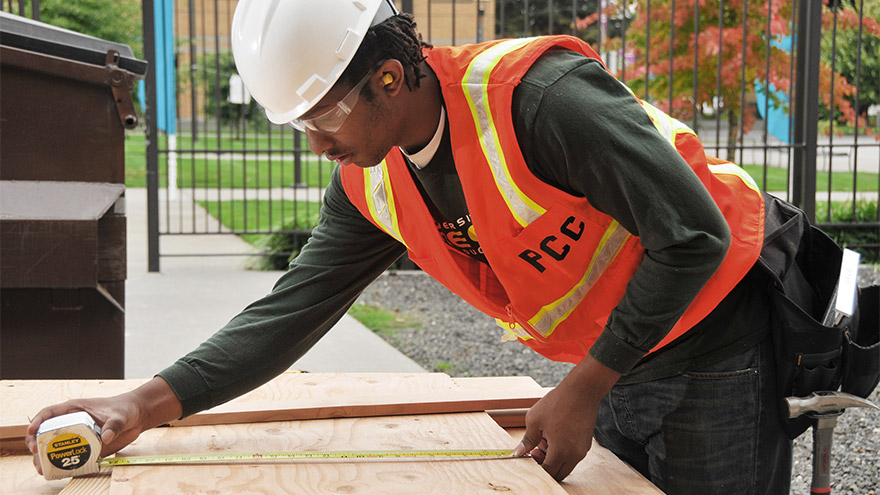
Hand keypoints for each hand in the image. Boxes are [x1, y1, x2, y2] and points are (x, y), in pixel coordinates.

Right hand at [24, 377, 181, 474]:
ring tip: (41, 470)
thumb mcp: (121, 415)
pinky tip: (56, 474)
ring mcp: (77, 436)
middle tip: (34, 455)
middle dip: (35, 444)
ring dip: (44, 459)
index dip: (37, 421)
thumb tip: (106, 438)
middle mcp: (72, 422)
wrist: (138, 417)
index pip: (50, 413)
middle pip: (46, 433)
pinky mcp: (85, 448)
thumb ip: (115, 425)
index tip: (31, 431)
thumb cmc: (126, 409)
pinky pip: (68, 457)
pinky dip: (61, 465)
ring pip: (54, 447)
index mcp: (75, 409)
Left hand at [513, 355, 620, 480]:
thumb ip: (527, 440)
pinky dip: (563, 451)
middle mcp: (575, 454)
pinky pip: (572, 455)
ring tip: (544, 438)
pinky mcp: (586, 443)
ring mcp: (582, 449)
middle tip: (536, 450)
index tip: (529, 456)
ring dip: (554, 458)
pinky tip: (554, 434)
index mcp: (561, 451)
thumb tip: (519, 452)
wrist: (582, 390)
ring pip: (566, 464)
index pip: (547, 472)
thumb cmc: (558, 402)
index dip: (536, 467)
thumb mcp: (535, 420)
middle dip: (545, 465)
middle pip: (558, 473)